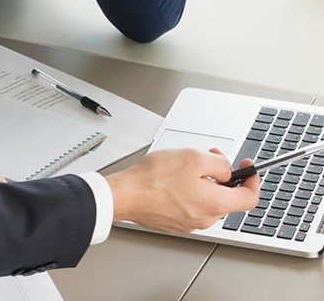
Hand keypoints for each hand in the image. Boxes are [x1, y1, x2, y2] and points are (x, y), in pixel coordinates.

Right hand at [106, 148, 260, 232]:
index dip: (252, 180)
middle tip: (210, 157)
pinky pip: (191, 205)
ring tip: (185, 165)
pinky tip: (174, 179)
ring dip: (204, 182)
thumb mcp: (194, 157)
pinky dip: (190, 191)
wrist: (127, 195)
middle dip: (222, 175)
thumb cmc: (155, 178)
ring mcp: (189, 223)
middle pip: (226, 197)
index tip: (248, 168)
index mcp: (215, 204)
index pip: (249, 198)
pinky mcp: (175, 222)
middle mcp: (205, 218)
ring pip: (207, 200)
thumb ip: (219, 163)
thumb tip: (227, 169)